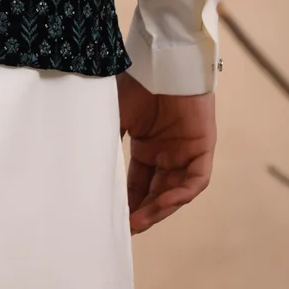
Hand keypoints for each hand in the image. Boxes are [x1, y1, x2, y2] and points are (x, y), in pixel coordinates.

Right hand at [116, 70, 216, 233]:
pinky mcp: (203, 148)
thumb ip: (107, 143)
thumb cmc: (137, 83)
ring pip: (175, 191)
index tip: (114, 220)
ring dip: (159, 208)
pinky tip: (163, 202)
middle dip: (143, 212)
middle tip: (127, 228)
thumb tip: (85, 170)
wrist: (162, 60)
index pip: (138, 184)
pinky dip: (180, 194)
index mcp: (147, 147)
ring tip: (140, 222)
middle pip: (156, 193)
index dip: (128, 202)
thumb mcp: (116, 116)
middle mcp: (167, 153)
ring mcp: (186, 151)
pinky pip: (195, 180)